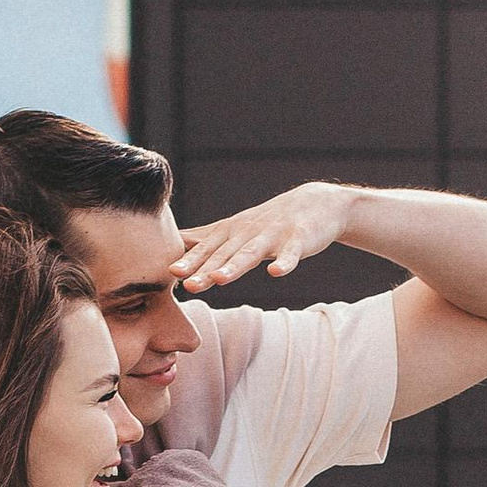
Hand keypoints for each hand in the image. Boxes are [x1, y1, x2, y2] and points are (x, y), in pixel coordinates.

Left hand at [173, 182, 358, 293]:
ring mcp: (274, 235)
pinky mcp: (299, 240)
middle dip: (204, 268)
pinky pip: (291, 254)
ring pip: (251, 253)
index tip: (170, 273)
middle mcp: (248, 232)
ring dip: (235, 266)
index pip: (207, 249)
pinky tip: (276, 273)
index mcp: (232, 232)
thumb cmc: (269, 221)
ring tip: (219, 280)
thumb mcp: (235, 228)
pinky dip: (284, 263)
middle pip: (224, 253)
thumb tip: (174, 243)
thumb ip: (206, 238)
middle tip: (186, 283)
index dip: (189, 260)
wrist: (316, 203)